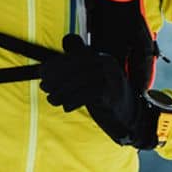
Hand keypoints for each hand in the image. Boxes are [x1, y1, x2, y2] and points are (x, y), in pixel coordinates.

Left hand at [39, 34, 157, 148]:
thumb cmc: (104, 98)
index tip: (42, 74)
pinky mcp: (112, 94)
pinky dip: (73, 100)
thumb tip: (43, 68)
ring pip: (79, 81)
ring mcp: (111, 78)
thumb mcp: (87, 81)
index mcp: (100, 57)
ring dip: (61, 91)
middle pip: (75, 66)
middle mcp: (107, 63)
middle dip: (56, 77)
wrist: (129, 116)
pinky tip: (66, 107)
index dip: (55, 63)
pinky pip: (86, 94)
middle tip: (44, 88)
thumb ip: (71, 70)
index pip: (74, 55)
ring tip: (52, 100)